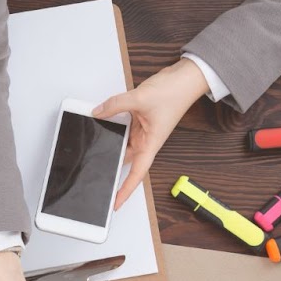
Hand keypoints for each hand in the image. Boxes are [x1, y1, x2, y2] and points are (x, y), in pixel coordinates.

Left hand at [93, 58, 211, 211]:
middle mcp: (147, 140)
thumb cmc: (176, 92)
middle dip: (112, 167)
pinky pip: (124, 128)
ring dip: (111, 144)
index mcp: (151, 144)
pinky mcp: (141, 119)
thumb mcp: (140, 98)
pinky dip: (113, 127)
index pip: (136, 174)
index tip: (115, 204)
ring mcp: (144, 130)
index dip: (125, 191)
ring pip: (123, 143)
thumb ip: (116, 105)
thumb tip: (98, 111)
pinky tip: (101, 123)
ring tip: (93, 149)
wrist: (187, 77)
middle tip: (94, 176)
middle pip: (126, 160)